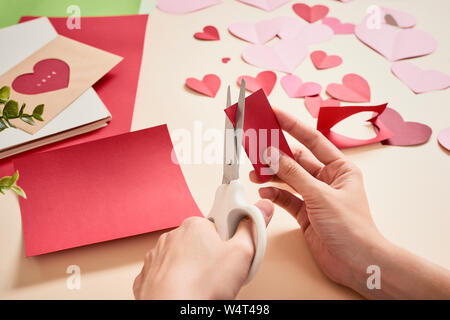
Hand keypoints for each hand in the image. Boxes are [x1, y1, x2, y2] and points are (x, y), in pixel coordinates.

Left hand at [133, 200, 273, 299]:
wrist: (174, 311)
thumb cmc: (202, 286)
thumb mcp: (242, 253)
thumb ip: (253, 228)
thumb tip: (262, 208)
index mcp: (195, 225)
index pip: (218, 226)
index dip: (229, 242)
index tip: (233, 255)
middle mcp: (173, 236)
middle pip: (201, 242)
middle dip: (212, 257)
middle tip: (221, 275)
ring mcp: (158, 256)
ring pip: (183, 259)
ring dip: (194, 269)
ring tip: (204, 286)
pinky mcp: (149, 275)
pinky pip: (168, 274)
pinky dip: (177, 281)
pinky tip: (187, 291)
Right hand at [250, 108, 384, 291]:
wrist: (357, 263)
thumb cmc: (352, 228)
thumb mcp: (321, 195)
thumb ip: (294, 174)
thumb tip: (273, 154)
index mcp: (340, 168)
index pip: (313, 140)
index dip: (293, 125)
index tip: (275, 113)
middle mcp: (327, 179)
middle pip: (297, 160)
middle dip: (276, 154)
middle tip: (257, 144)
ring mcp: (315, 196)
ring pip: (289, 178)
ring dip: (272, 175)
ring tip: (255, 172)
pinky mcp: (306, 213)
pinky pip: (286, 197)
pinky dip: (275, 194)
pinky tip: (265, 192)